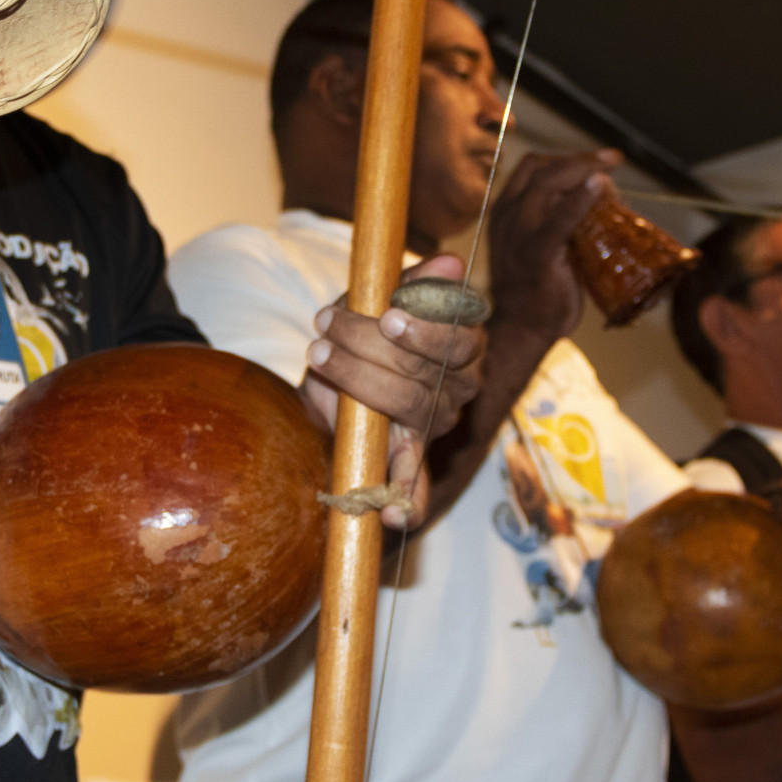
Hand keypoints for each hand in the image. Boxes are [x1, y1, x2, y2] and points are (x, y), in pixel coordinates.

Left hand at [299, 255, 486, 528]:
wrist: (332, 368)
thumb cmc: (365, 328)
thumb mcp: (381, 296)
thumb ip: (415, 282)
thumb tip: (453, 262)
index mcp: (462, 347)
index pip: (459, 343)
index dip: (426, 333)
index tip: (386, 318)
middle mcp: (456, 390)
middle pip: (425, 377)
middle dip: (369, 349)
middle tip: (325, 325)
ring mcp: (432, 427)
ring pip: (408, 409)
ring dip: (359, 382)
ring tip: (319, 354)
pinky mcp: (407, 459)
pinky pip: (415, 487)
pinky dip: (408, 504)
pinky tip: (395, 519)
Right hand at [484, 150, 622, 342]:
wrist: (523, 329)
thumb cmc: (539, 290)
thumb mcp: (544, 244)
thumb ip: (562, 220)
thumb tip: (601, 200)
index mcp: (506, 211)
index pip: (532, 168)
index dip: (566, 157)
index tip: (597, 160)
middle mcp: (508, 216)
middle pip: (541, 167)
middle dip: (580, 158)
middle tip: (611, 160)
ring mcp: (519, 233)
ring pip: (548, 182)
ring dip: (584, 170)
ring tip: (609, 173)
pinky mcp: (537, 253)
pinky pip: (560, 219)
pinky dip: (581, 199)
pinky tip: (600, 187)